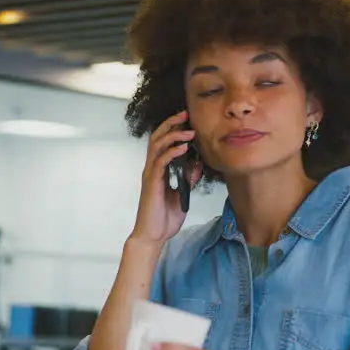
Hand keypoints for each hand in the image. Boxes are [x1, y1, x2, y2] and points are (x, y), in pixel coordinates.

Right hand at [130, 111, 203, 245]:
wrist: (154, 235)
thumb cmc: (165, 217)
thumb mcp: (183, 194)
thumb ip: (188, 178)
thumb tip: (198, 164)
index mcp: (159, 169)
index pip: (163, 142)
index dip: (173, 128)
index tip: (187, 119)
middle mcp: (152, 168)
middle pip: (157, 137)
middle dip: (171, 123)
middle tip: (185, 114)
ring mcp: (151, 174)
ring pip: (157, 146)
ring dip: (173, 135)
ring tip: (188, 131)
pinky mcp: (152, 183)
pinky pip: (160, 162)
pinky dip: (172, 152)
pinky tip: (183, 148)